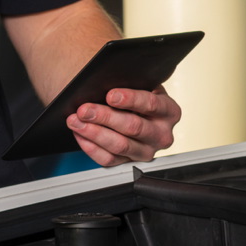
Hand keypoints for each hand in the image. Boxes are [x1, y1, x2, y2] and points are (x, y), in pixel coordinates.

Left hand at [67, 87, 181, 166]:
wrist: (143, 115)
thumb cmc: (140, 98)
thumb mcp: (142, 86)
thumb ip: (130, 85)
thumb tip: (104, 83)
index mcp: (169, 111)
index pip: (151, 104)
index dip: (130, 99)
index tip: (110, 95)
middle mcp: (161, 134)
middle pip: (133, 127)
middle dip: (104, 117)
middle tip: (85, 110)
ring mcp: (147, 151)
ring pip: (120, 146)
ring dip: (94, 133)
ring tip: (76, 121)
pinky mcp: (130, 162)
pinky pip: (109, 159)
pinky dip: (91, 147)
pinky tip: (80, 134)